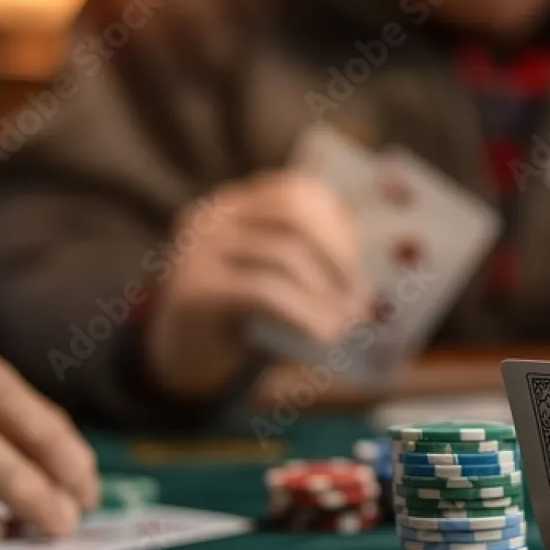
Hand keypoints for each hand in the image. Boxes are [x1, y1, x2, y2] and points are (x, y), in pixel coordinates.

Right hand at [144, 171, 370, 398]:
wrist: (181, 360)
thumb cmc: (243, 321)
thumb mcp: (278, 284)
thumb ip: (312, 270)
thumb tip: (367, 282)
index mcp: (237, 205)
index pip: (295, 189)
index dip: (337, 221)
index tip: (363, 259)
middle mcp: (213, 216)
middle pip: (291, 210)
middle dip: (337, 251)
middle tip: (361, 293)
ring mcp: (197, 249)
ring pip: (283, 254)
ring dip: (326, 292)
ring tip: (347, 323)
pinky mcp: (193, 289)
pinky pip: (263, 291)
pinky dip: (304, 313)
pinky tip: (324, 335)